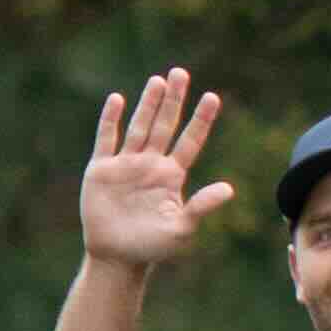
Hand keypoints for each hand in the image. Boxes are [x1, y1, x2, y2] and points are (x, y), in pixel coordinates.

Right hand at [78, 67, 234, 271]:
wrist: (115, 257)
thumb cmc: (151, 247)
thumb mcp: (182, 229)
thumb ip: (201, 207)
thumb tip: (229, 189)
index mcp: (171, 175)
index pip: (190, 141)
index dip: (201, 119)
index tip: (212, 97)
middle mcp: (150, 164)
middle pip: (165, 125)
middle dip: (173, 100)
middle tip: (181, 73)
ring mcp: (125, 164)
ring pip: (138, 127)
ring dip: (148, 104)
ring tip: (158, 81)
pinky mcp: (101, 170)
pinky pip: (106, 139)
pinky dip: (111, 120)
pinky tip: (117, 99)